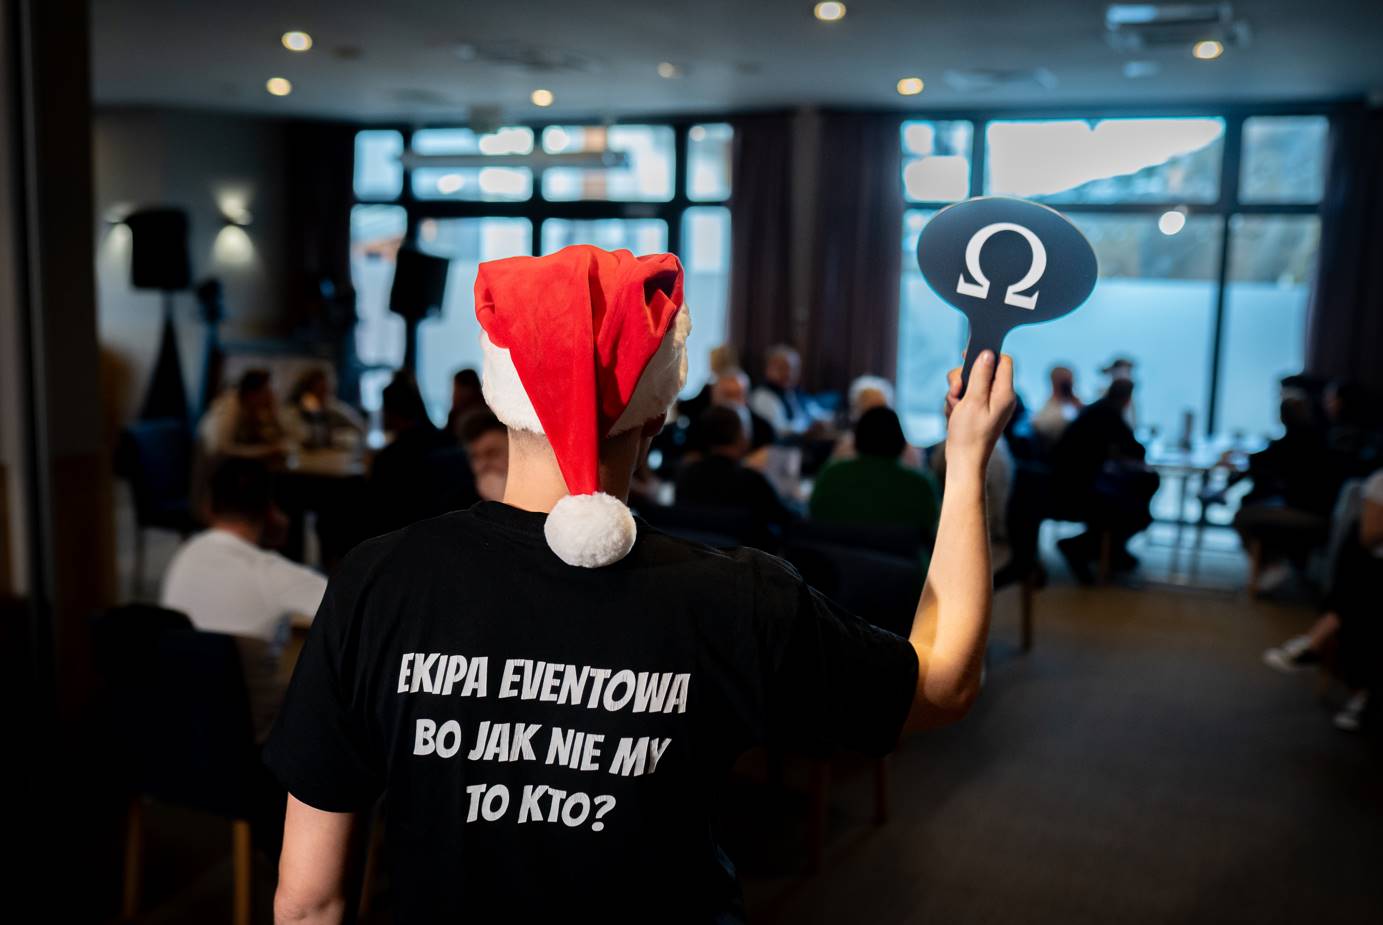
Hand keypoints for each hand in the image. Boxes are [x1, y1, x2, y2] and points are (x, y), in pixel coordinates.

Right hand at [944, 351, 1015, 473]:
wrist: (963, 461)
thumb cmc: (969, 434)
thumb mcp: (973, 400)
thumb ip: (981, 375)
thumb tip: (987, 354)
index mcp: (1005, 393)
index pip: (1003, 361)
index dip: (986, 356)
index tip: (967, 356)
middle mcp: (1000, 397)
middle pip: (982, 370)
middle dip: (964, 378)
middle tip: (957, 392)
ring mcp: (989, 404)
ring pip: (970, 384)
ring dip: (957, 393)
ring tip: (955, 409)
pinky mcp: (979, 411)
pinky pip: (966, 397)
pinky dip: (957, 403)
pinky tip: (954, 415)